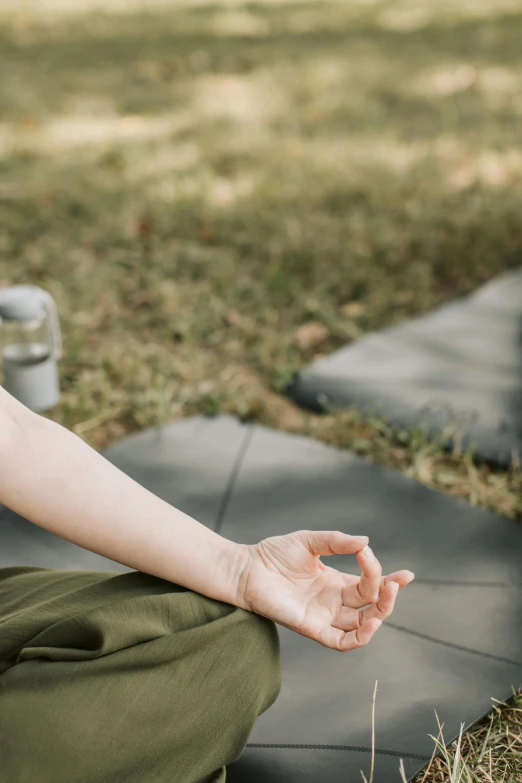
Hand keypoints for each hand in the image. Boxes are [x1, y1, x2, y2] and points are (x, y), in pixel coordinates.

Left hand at [235, 530, 413, 651]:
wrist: (247, 568)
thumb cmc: (274, 554)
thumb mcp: (310, 541)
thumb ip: (337, 542)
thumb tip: (366, 542)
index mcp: (335, 582)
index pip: (370, 585)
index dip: (390, 581)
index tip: (407, 574)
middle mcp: (333, 601)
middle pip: (371, 605)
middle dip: (388, 595)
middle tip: (395, 582)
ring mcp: (324, 616)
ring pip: (362, 625)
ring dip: (380, 613)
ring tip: (387, 594)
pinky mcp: (312, 627)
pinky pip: (341, 642)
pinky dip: (360, 636)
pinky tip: (372, 621)